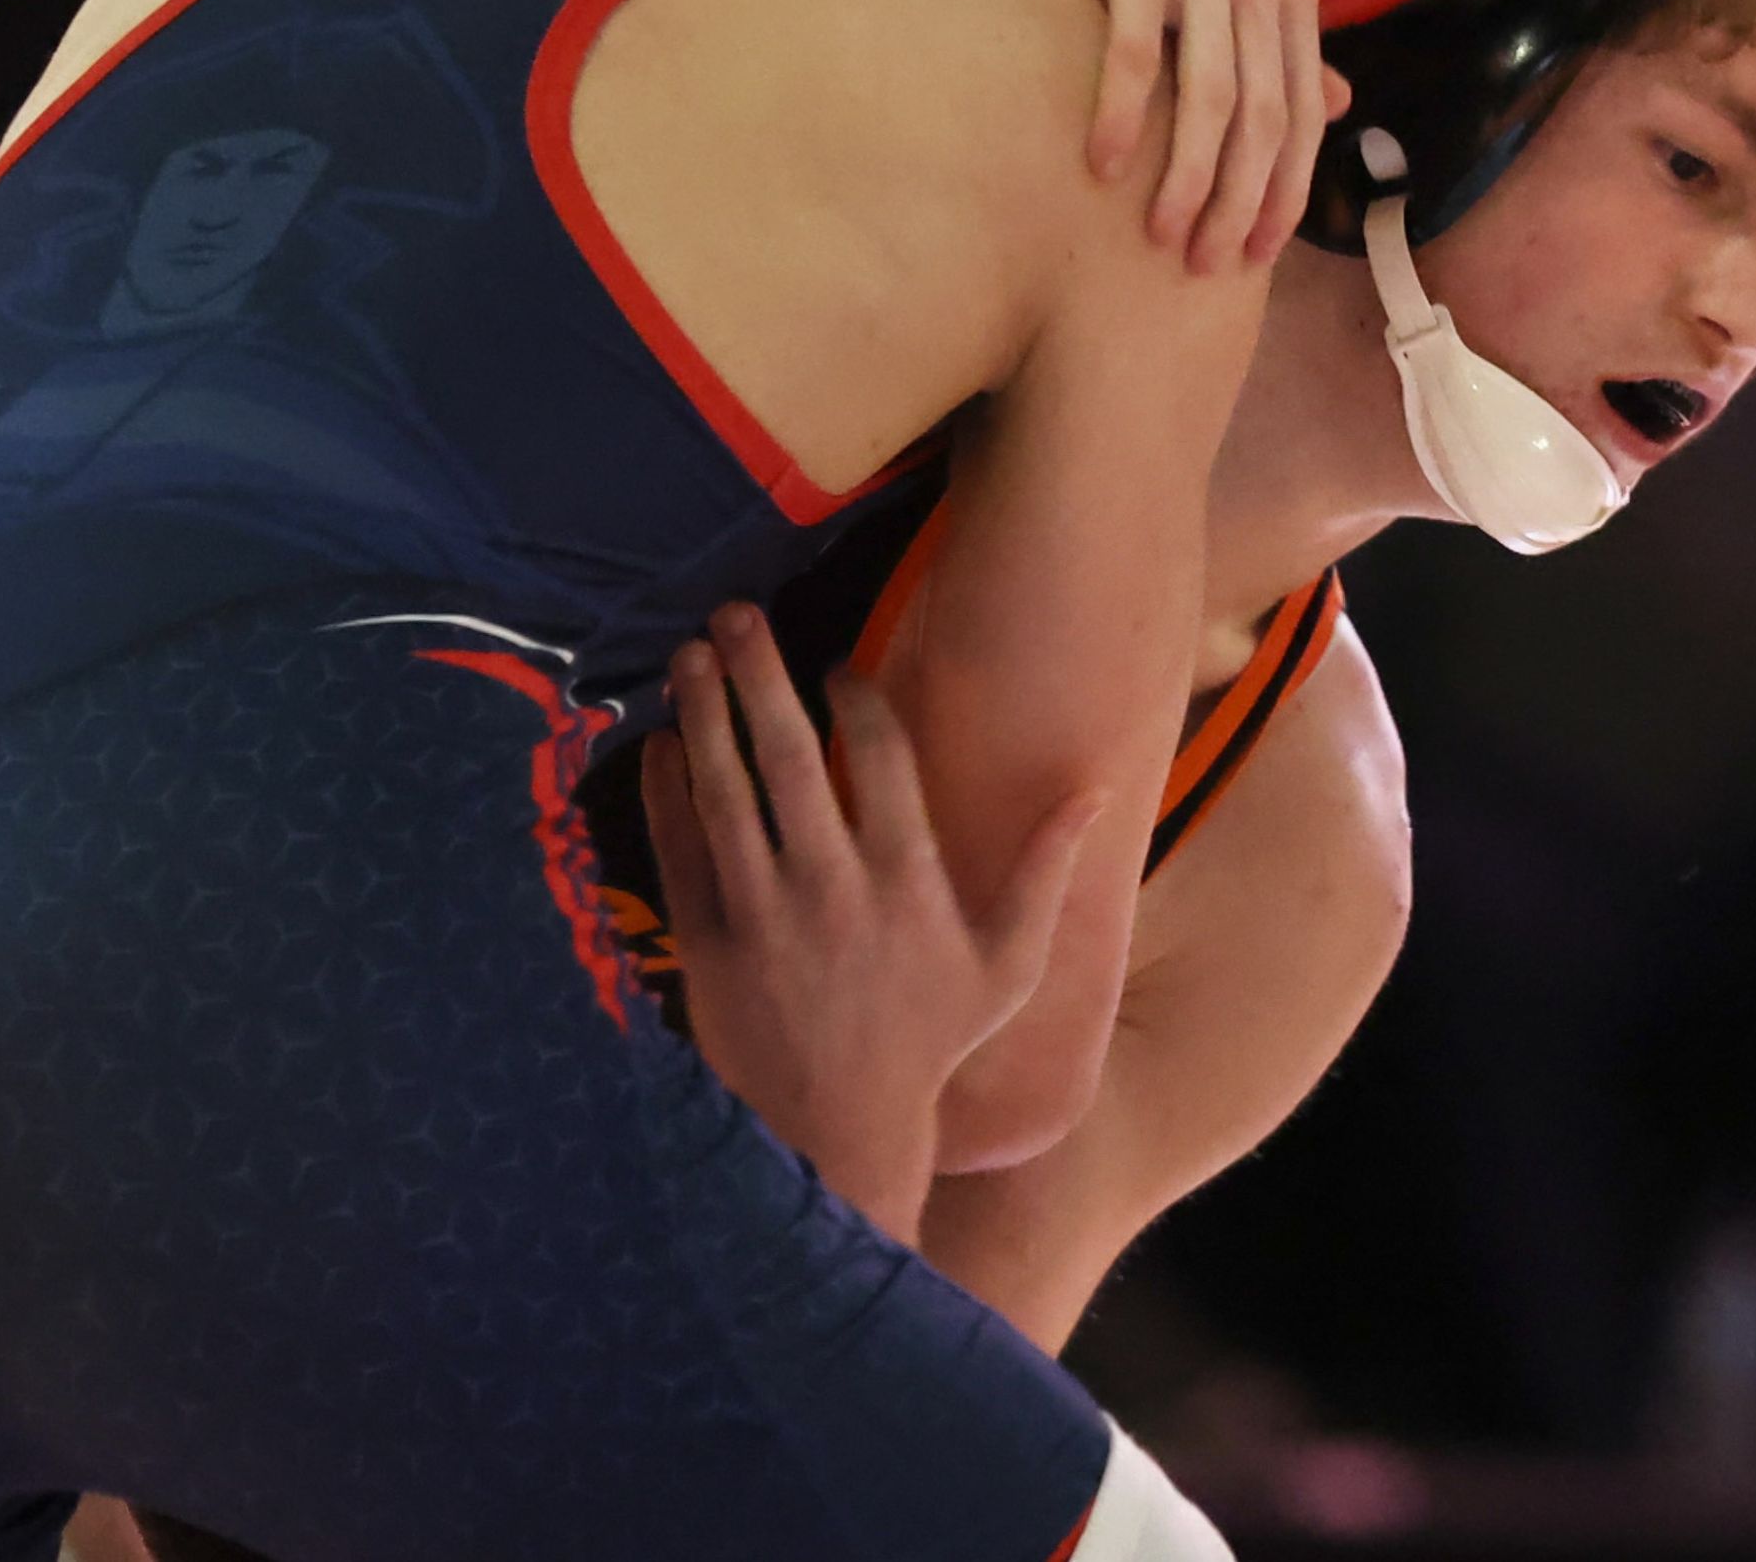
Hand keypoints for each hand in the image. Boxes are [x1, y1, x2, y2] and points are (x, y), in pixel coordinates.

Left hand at [641, 604, 1094, 1243]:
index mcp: (908, 880)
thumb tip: (1095, 791)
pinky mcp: (706, 948)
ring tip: (689, 655)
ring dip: (704, 715)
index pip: (879, 756)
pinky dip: (665, 792)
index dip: (854, 696)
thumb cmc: (930, 1046)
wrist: (836, 1141)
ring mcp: (763, 916)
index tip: (837, 664)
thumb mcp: (1007, 964)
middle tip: (736, 613)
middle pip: (789, 755)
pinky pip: (678, 850)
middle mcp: (833, 888)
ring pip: (724, 791)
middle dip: (760, 676)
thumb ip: (1046, 872)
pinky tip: (660, 742)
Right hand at [979, 0, 1351, 272]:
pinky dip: (1122, 117)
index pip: (1304, 109)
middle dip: (1241, 202)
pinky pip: (1136, 53)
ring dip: (1189, 179)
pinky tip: (1102, 169)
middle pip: (1265, 114)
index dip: (1285, 190)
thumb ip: (1281, 35)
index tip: (1255, 255)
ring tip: (1162, 238)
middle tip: (1205, 266)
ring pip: (1210, 95)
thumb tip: (1338, 108)